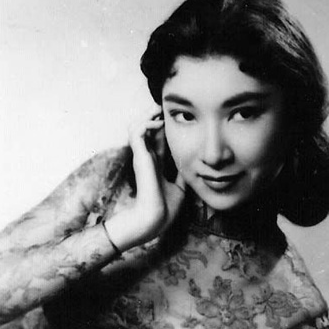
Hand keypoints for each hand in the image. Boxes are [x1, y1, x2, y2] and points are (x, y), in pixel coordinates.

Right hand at [104, 109, 185, 252]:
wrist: (155, 219)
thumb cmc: (165, 208)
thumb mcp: (180, 188)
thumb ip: (181, 175)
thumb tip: (192, 167)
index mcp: (156, 164)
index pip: (157, 139)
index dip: (164, 127)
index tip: (176, 118)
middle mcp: (147, 158)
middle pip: (146, 129)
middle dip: (155, 116)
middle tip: (167, 109)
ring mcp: (142, 157)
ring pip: (136, 126)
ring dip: (147, 116)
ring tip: (159, 112)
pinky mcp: (139, 157)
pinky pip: (135, 132)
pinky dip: (145, 124)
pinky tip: (157, 124)